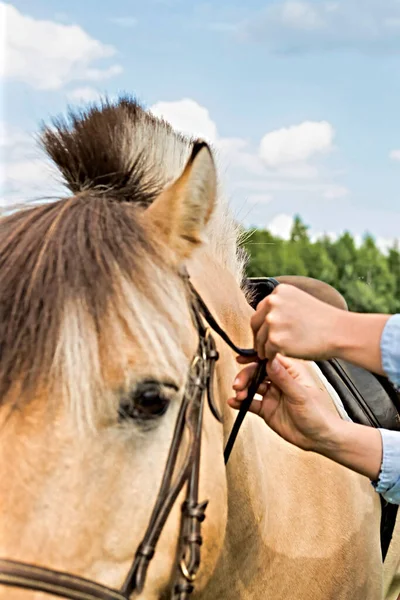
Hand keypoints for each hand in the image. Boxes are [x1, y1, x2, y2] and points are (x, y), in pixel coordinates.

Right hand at [229, 354, 382, 480]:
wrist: (319, 439)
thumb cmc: (318, 414)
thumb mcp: (300, 394)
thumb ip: (283, 378)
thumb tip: (270, 360)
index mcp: (291, 372)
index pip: (270, 359)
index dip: (255, 357)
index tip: (242, 359)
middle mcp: (280, 381)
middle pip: (257, 372)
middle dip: (245, 376)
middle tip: (238, 385)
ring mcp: (272, 395)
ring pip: (252, 387)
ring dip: (242, 389)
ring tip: (239, 395)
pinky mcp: (267, 409)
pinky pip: (251, 403)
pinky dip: (241, 402)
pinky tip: (234, 403)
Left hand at [250, 284, 341, 359]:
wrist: (340, 332)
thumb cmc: (324, 321)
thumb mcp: (300, 302)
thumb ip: (282, 306)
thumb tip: (266, 319)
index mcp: (279, 291)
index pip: (261, 309)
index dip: (263, 324)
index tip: (267, 333)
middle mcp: (273, 302)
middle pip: (255, 323)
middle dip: (259, 336)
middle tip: (264, 347)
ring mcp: (273, 321)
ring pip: (259, 339)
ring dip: (264, 348)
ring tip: (272, 354)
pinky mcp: (275, 339)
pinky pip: (266, 352)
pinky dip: (270, 357)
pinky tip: (279, 358)